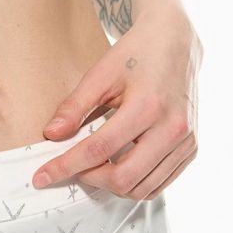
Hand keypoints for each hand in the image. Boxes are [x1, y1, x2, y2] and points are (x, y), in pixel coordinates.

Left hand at [31, 9, 202, 199]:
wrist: (174, 43)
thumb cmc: (135, 55)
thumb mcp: (100, 74)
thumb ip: (75, 106)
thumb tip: (51, 135)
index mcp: (147, 106)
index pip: (99, 149)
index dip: (66, 166)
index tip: (42, 176)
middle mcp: (172, 128)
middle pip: (123, 178)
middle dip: (90, 179)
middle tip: (73, 167)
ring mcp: (185, 141)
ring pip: (142, 189)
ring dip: (111, 185)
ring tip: (94, 167)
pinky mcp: (191, 149)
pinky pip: (159, 184)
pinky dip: (134, 184)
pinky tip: (118, 167)